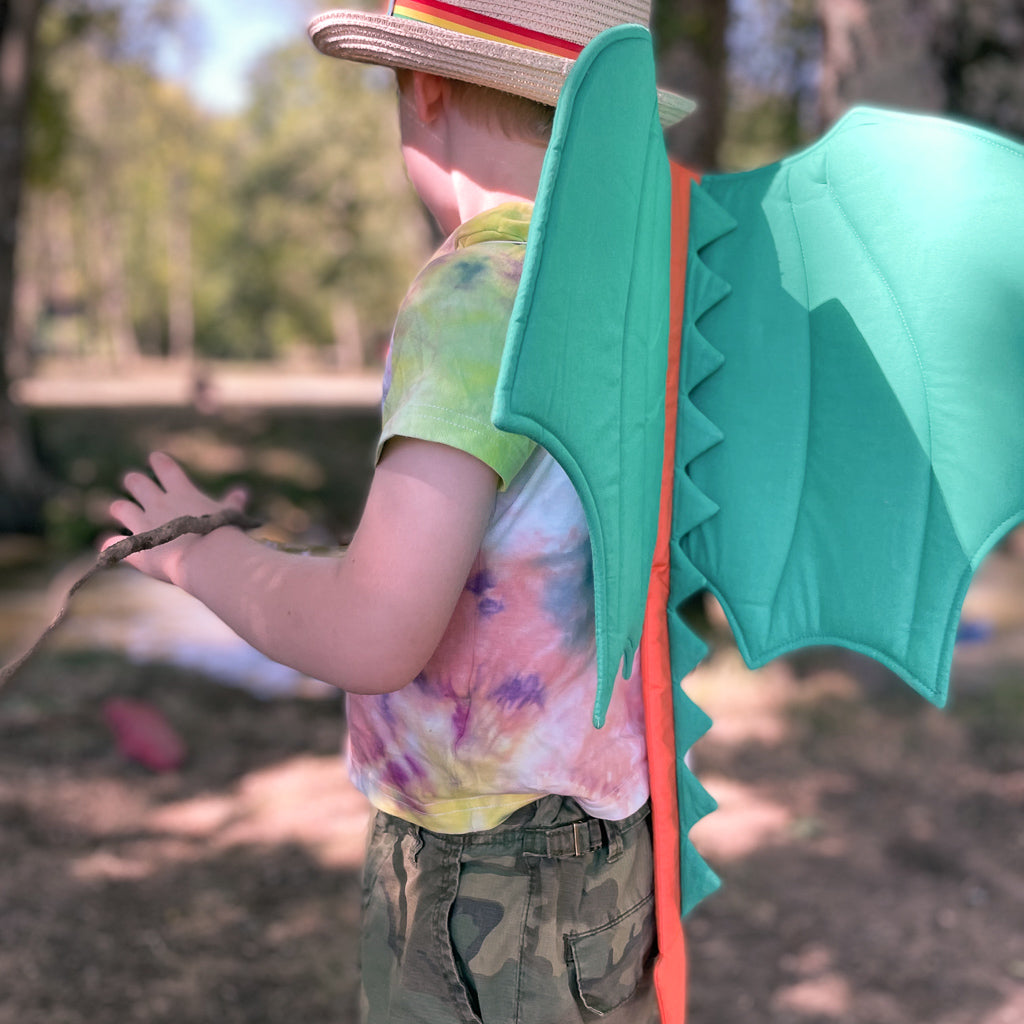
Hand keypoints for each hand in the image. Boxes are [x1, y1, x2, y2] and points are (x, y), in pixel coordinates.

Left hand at [109, 452, 247, 584]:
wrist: (209, 558)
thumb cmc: (224, 533)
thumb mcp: (231, 514)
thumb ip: (233, 502)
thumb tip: (242, 492)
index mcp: (182, 492)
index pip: (166, 468)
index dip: (159, 462)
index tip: (155, 458)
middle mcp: (158, 503)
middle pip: (136, 482)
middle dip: (134, 481)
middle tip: (134, 482)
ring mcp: (143, 524)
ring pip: (120, 507)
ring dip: (120, 508)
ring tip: (121, 509)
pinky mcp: (134, 547)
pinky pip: (112, 543)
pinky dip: (110, 544)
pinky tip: (109, 546)